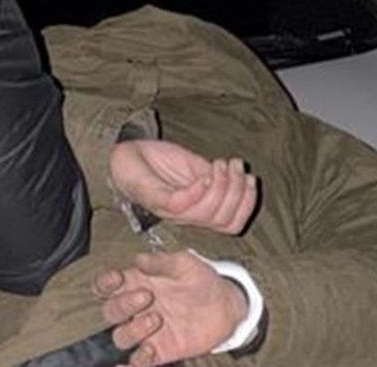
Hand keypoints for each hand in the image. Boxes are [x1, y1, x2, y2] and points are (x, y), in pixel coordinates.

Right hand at [94, 251, 249, 365]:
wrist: (225, 305)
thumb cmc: (201, 280)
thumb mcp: (183, 263)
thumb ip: (160, 262)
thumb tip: (138, 260)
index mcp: (136, 284)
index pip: (106, 287)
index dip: (104, 284)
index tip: (116, 279)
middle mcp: (137, 309)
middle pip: (110, 312)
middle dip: (122, 305)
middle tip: (147, 296)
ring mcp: (146, 332)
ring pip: (121, 337)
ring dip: (133, 330)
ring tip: (157, 318)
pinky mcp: (160, 351)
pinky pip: (138, 362)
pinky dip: (135, 362)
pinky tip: (148, 351)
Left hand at [109, 140, 257, 234]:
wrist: (126, 153)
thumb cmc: (158, 162)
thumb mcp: (195, 167)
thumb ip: (216, 176)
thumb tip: (241, 177)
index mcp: (199, 210)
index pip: (233, 224)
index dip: (248, 203)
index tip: (250, 177)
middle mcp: (187, 216)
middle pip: (225, 221)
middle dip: (238, 192)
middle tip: (234, 166)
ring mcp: (171, 210)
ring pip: (207, 214)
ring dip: (221, 187)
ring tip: (220, 164)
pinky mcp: (155, 199)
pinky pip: (182, 204)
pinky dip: (198, 189)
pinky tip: (203, 172)